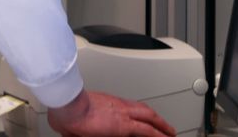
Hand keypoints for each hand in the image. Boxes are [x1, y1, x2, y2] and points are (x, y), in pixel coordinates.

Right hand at [48, 90, 176, 136]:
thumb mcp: (76, 119)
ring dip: (161, 125)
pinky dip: (158, 134)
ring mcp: (123, 114)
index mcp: (108, 103)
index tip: (143, 119)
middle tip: (165, 126)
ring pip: (149, 118)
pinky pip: (147, 131)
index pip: (129, 108)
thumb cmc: (67, 110)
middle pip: (144, 110)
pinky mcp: (124, 126)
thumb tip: (76, 132)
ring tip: (170, 133)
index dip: (138, 113)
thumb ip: (82, 126)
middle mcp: (119, 106)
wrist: (67, 105)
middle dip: (156, 118)